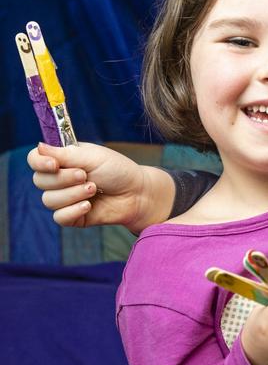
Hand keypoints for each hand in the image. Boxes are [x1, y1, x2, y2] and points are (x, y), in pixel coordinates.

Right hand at [27, 142, 173, 231]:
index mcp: (62, 160)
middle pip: (39, 181)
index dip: (39, 163)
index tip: (54, 164)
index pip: (34, 160)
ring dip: (72, 194)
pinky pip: (59, 217)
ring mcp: (66, 198)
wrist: (138, 193)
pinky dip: (73, 211)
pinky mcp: (74, 216)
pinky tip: (89, 206)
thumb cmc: (118, 170)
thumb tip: (38, 147)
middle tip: (86, 175)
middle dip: (63, 179)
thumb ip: (63, 154)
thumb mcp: (91, 157)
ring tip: (94, 189)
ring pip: (49, 200)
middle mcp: (60, 179)